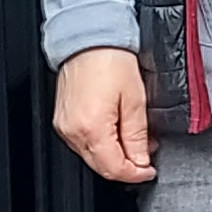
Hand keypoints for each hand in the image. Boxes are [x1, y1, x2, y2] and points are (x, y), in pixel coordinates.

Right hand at [53, 47, 156, 182]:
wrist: (89, 37)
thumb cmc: (110, 59)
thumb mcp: (135, 100)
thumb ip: (137, 136)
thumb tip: (141, 160)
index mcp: (91, 128)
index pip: (114, 169)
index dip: (136, 174)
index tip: (149, 171)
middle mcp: (72, 131)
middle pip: (101, 167)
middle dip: (127, 166)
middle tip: (146, 156)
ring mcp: (64, 126)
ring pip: (92, 157)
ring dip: (115, 156)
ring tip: (135, 139)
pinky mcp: (62, 119)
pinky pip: (83, 143)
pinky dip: (102, 144)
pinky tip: (116, 131)